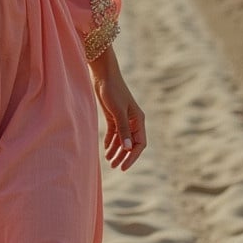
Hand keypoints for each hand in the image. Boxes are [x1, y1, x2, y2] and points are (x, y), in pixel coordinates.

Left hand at [89, 47, 146, 170]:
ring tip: (109, 161)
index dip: (132, 157)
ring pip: (122, 139)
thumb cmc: (113, 91)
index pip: (139, 144)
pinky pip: (114, 133)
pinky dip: (111, 141)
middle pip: (130, 143)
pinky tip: (106, 149)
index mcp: (139, 120)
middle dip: (123, 156)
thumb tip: (128, 149)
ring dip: (116, 150)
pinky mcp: (113, 116)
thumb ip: (123, 130)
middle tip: (115, 167)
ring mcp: (123, 119)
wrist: (103, 75)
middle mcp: (133, 121)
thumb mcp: (118, 111)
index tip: (124, 166)